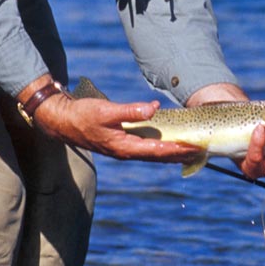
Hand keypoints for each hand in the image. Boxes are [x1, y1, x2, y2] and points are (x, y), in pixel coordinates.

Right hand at [33, 90, 201, 163]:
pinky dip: (161, 148)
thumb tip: (153, 108)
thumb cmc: (82, 116)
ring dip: (173, 153)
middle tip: (202, 152)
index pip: (158, 151)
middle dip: (181, 155)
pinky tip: (169, 144)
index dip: (178, 149)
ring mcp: (124, 149)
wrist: (61, 121)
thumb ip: (130, 111)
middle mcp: (126, 151)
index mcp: (124, 147)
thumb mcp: (106, 111)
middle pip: (160, 156)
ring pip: (154, 154)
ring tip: (192, 151)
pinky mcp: (122, 144)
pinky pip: (147, 149)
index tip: (195, 147)